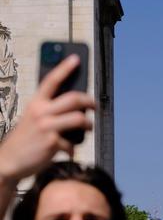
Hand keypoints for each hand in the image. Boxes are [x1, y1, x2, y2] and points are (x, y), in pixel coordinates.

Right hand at [0, 55, 94, 183]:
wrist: (10, 160)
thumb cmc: (26, 137)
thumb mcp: (32, 118)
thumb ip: (48, 109)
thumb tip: (74, 106)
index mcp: (35, 103)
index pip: (51, 80)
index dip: (65, 68)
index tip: (76, 59)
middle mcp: (40, 112)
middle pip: (73, 99)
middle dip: (89, 101)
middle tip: (94, 106)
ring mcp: (47, 127)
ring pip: (79, 119)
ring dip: (88, 125)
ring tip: (87, 128)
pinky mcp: (52, 143)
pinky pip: (72, 143)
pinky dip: (73, 148)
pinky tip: (69, 151)